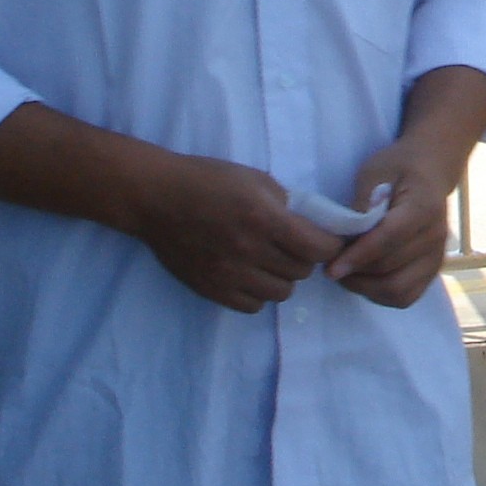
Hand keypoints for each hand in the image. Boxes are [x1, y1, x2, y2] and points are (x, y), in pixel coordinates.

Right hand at [130, 151, 339, 312]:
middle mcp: (249, 251)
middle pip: (301, 272)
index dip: (330, 244)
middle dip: (305, 258)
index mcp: (263, 219)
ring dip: (283, 277)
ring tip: (271, 261)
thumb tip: (310, 226)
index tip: (326, 238)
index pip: (318, 249)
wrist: (156, 198)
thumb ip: (286, 204)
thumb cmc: (207, 180)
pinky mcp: (211, 290)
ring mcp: (228, 274)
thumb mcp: (255, 179)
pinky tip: (252, 275)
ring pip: (280, 293)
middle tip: (294, 245)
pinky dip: (259, 293)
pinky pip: (253, 306)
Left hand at [323, 65, 485, 307]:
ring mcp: (438, 256)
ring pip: (398, 290)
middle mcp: (437, 236)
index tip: (330, 268)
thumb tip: (349, 232)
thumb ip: (363, 200)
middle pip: (391, 269)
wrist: (430, 170)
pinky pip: (406, 296)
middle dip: (355, 273)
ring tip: (345, 273)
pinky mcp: (433, 270)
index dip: (358, 256)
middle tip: (330, 266)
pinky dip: (380, 295)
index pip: (390, 239)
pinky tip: (363, 279)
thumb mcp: (374, 170)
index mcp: (425, 207)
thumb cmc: (398, 167)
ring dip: (366, 287)